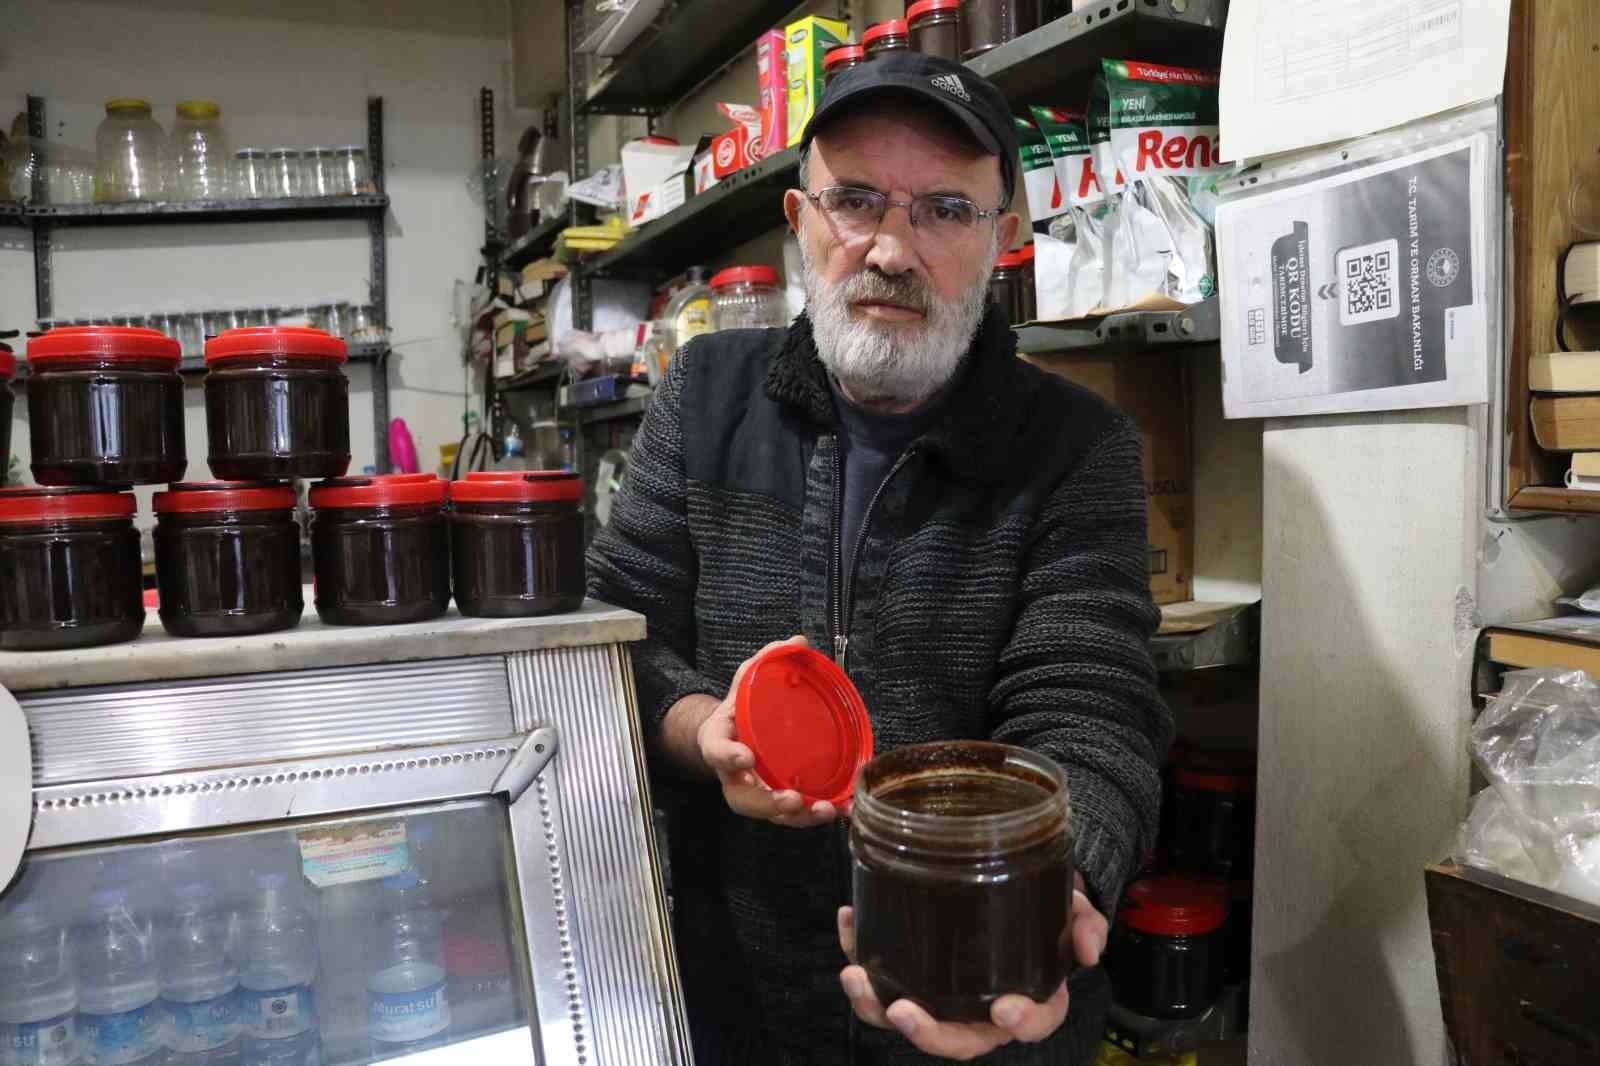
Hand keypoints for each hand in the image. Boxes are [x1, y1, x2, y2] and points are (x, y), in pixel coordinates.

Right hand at [697, 635, 838, 827]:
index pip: (716, 750)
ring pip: (769, 813)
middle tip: (791, 798)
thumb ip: (768, 659)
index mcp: (718, 740)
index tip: (746, 757)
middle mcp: (732, 773)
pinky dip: (814, 816)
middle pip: (743, 798)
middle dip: (768, 802)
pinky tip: (841, 809)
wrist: (731, 733)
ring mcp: (753, 791)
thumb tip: (798, 642)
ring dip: (797, 817)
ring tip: (824, 810)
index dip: (728, 757)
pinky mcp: (774, 800)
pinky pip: (791, 815)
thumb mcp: (747, 679)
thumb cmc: (740, 708)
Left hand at [837, 873, 1109, 1060]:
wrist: (1012, 889)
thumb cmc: (1043, 909)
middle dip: (925, 1033)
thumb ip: (1084, 923)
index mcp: (1030, 1000)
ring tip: (853, 974)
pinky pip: (882, 979)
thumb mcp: (1073, 908)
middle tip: (900, 1010)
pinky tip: (849, 921)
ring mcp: (943, 998)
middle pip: (955, 1040)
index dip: (1021, 1022)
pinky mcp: (911, 975)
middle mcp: (982, 1012)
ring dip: (874, 1004)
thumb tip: (1089, 950)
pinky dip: (860, 953)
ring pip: (907, 1020)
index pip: (1032, 1025)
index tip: (1005, 1007)